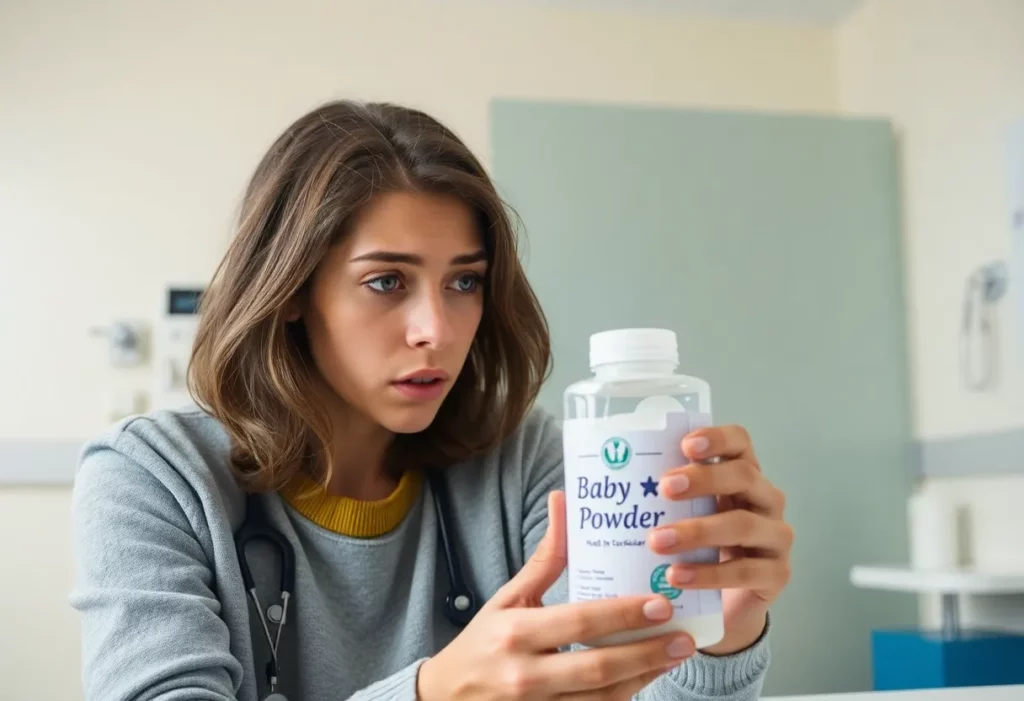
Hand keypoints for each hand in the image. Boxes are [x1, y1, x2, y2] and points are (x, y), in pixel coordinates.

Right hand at [418, 491, 695, 699]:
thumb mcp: (508, 597)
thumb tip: (563, 500)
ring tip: (676, 655)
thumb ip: (544, 558)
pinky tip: (647, 678)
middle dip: (647, 652)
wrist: (448, 699)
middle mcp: (526, 673)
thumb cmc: (483, 641)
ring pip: (603, 698)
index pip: (579, 621)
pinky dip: (624, 696)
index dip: (623, 615)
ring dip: (645, 677)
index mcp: (517, 631)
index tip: (661, 604)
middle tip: (684, 637)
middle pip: (598, 666)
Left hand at [647, 425, 792, 655]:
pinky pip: (746, 571)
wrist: (717, 607)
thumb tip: (565, 495)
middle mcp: (764, 499)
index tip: (684, 444)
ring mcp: (775, 536)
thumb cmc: (690, 551)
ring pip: (742, 524)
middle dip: (703, 478)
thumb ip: (635, 503)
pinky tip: (677, 576)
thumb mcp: (670, 519)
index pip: (739, 442)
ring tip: (658, 542)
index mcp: (739, 475)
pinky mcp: (777, 574)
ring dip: (698, 530)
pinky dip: (709, 574)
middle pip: (743, 475)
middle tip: (664, 488)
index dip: (717, 438)